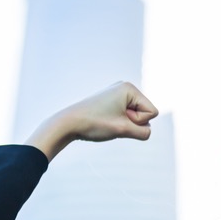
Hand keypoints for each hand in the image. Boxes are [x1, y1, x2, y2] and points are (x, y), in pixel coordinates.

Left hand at [26, 81, 157, 160]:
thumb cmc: (95, 124)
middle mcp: (125, 87)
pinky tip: (106, 120)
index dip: (137, 121)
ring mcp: (118, 93)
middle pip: (145, 113)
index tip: (118, 119)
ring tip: (107, 121)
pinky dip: (119, 122)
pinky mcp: (112, 101)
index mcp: (129, 88)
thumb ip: (143, 132)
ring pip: (136, 116)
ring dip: (125, 123)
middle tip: (111, 121)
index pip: (152, 112)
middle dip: (131, 122)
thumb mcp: (124, 130)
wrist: (68, 123)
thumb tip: (147, 131)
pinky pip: (126, 115)